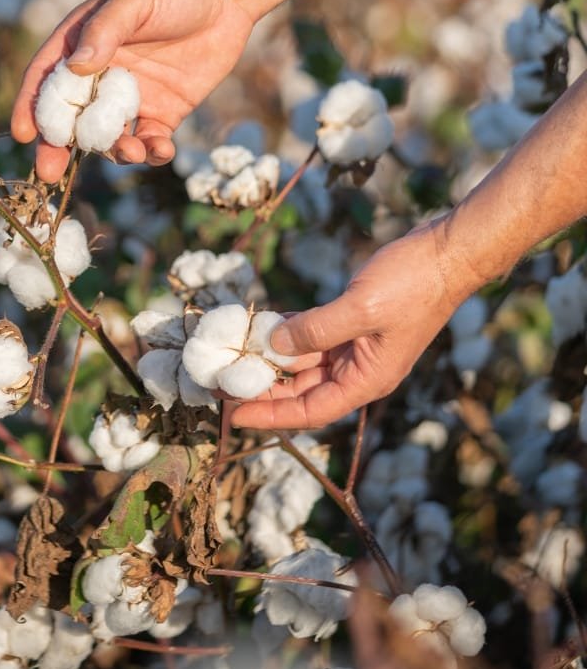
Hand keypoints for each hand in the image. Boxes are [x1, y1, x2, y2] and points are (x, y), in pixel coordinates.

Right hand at [10, 0, 252, 182]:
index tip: (24, 133)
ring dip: (112, 150)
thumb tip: (76, 67)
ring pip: (109, 136)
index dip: (31, 106)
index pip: (46, 79)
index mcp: (81, 44)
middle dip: (58, 146)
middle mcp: (100, 74)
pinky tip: (162, 150)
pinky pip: (149, 141)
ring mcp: (131, 97)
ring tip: (128, 150)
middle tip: (50, 172)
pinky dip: (151, 152)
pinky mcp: (163, 112)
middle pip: (70, 117)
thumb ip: (104, 32)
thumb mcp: (134, 1)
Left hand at [230, 217, 478, 429]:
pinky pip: (312, 334)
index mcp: (367, 379)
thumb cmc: (413, 284)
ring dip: (270, 358)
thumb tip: (274, 345)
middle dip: (262, 388)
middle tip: (220, 384)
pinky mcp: (354, 321)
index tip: (233, 415)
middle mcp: (359, 369)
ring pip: (303, 361)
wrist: (447, 253)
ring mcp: (357, 346)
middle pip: (302, 390)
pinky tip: (261, 324)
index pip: (310, 410)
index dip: (271, 415)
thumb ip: (316, 330)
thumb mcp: (360, 308)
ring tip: (232, 355)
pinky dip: (287, 330)